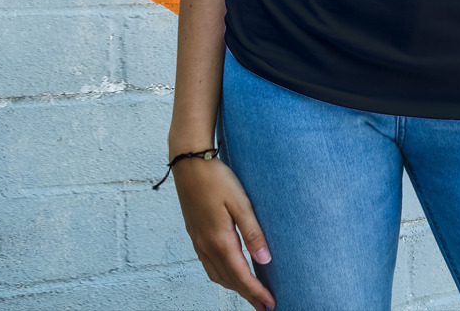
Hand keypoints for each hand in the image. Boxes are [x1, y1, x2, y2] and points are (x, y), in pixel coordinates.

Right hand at [172, 156, 276, 310]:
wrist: (189, 163)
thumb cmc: (217, 178)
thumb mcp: (240, 202)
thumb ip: (253, 232)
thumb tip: (265, 260)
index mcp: (219, 240)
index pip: (241, 276)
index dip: (256, 292)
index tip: (270, 303)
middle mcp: (206, 246)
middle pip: (229, 280)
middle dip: (247, 295)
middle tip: (264, 305)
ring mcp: (198, 241)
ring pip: (217, 275)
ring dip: (234, 287)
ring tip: (250, 292)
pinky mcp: (195, 234)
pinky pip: (209, 265)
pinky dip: (222, 275)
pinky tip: (229, 271)